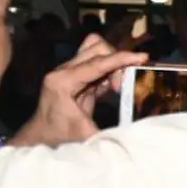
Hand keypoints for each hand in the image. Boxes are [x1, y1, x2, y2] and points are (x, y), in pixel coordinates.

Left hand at [11, 34, 148, 146]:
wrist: (43, 138)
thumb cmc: (61, 138)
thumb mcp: (88, 136)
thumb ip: (111, 131)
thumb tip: (137, 130)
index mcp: (63, 82)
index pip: (97, 63)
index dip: (121, 58)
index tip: (143, 58)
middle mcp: (63, 71)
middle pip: (96, 49)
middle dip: (117, 62)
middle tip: (123, 86)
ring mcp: (68, 71)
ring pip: (96, 51)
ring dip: (113, 62)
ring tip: (118, 84)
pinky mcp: (75, 75)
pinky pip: (97, 63)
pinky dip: (110, 69)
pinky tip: (113, 87)